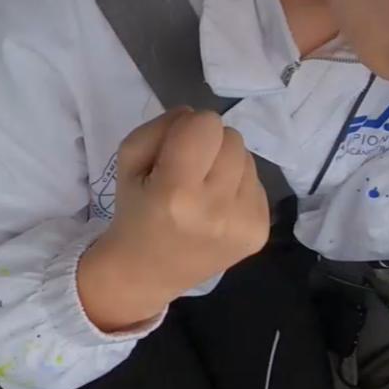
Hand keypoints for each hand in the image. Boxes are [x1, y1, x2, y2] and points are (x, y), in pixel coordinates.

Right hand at [79, 108, 270, 331]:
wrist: (147, 273)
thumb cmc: (136, 212)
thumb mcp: (129, 161)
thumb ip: (159, 126)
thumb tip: (195, 115)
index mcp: (176, 191)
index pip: (207, 123)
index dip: (188, 130)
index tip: (174, 152)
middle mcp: (216, 209)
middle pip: (232, 138)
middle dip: (210, 146)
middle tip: (189, 172)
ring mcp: (243, 224)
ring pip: (248, 158)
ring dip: (227, 166)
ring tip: (204, 191)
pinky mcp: (260, 233)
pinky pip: (258, 184)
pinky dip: (238, 188)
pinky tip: (218, 209)